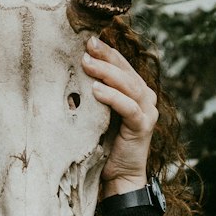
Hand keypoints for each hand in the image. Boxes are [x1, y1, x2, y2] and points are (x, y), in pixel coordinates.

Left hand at [81, 35, 158, 195]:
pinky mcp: (143, 127)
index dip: (107, 51)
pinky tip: (96, 91)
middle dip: (106, 57)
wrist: (118, 177)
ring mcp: (148, 112)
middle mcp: (146, 99)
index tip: (88, 39)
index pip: (122, 65)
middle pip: (127, 71)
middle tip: (87, 46)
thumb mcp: (96, 113)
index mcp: (136, 92)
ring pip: (130, 86)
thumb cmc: (103, 144)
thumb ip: (91, 94)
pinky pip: (129, 108)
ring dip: (107, 74)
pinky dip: (113, 98)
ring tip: (88, 64)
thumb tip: (67, 73)